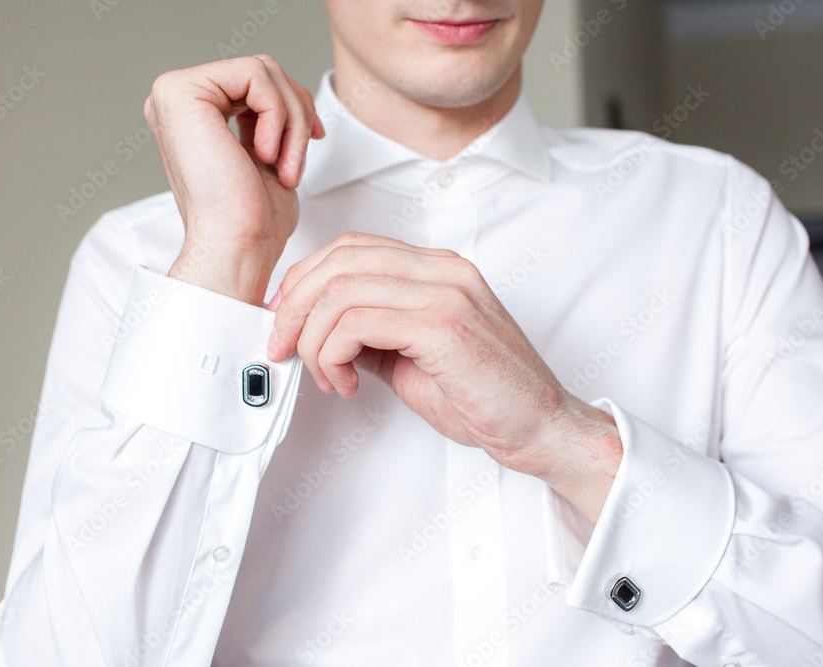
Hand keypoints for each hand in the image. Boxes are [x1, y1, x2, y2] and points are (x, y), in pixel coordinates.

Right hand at [143, 55, 324, 303]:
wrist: (236, 248)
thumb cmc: (252, 219)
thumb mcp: (266, 154)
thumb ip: (267, 119)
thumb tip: (287, 92)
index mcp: (192, 113)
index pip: (257, 80)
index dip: (296, 105)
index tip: (313, 139)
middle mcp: (175, 99)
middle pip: (263, 70)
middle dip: (297, 113)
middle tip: (294, 163)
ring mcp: (172, 93)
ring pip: (264, 71)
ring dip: (291, 121)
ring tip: (284, 165)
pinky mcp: (179, 92)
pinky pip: (255, 75)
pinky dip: (278, 116)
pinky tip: (266, 154)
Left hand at [265, 232, 621, 523]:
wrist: (541, 427)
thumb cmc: (483, 396)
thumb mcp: (412, 356)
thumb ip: (372, 333)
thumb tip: (317, 333)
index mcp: (437, 269)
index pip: (352, 249)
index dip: (304, 281)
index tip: (284, 321)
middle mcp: (441, 270)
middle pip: (339, 261)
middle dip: (294, 307)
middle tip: (281, 349)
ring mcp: (445, 292)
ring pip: (340, 291)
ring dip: (312, 340)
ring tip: (326, 376)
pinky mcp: (443, 325)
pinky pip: (356, 324)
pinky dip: (333, 356)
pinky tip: (347, 383)